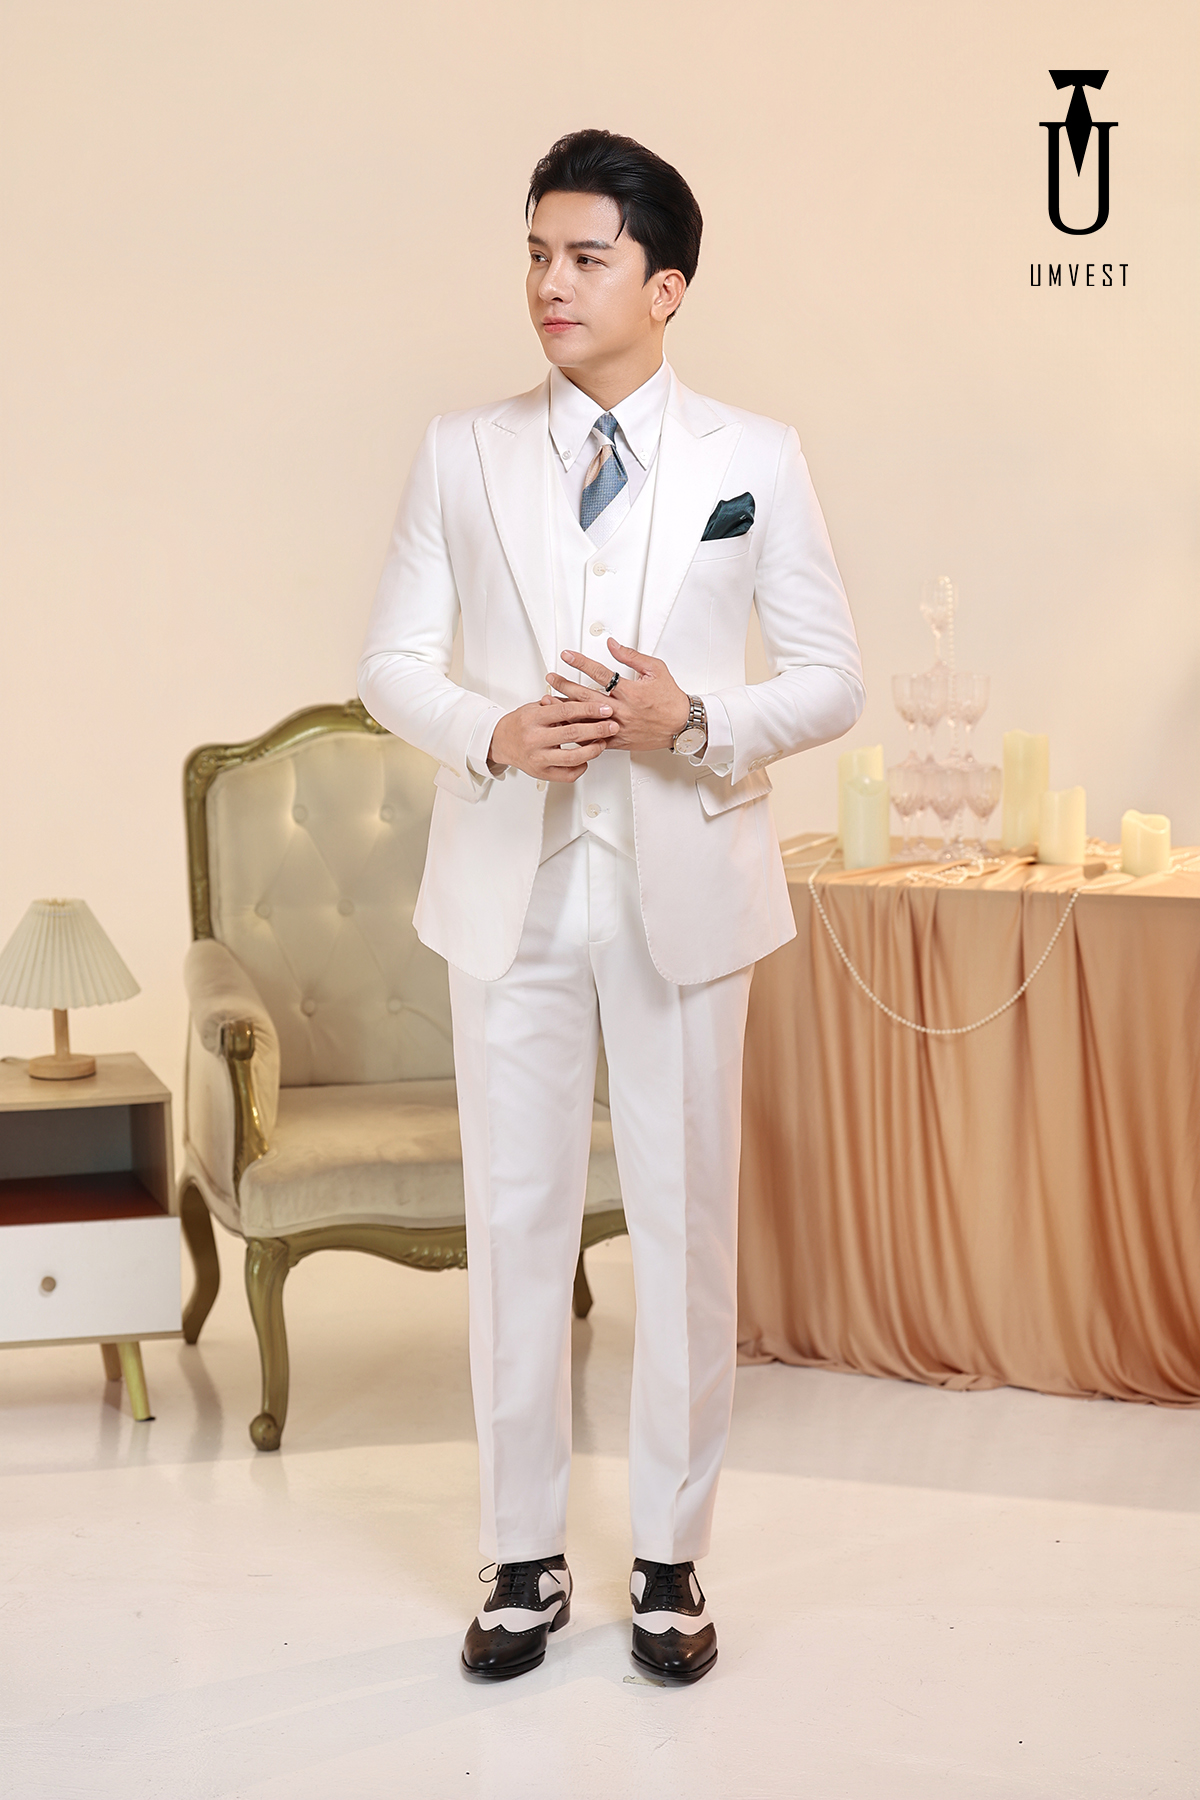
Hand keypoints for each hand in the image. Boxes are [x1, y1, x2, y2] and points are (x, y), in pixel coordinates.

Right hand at [488, 696, 618, 782]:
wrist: (500, 741)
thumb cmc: (520, 723)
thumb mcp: (536, 708)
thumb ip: (559, 706)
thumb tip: (587, 702)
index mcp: (533, 719)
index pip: (566, 711)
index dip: (589, 709)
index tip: (605, 708)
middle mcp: (534, 739)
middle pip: (572, 733)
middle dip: (597, 729)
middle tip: (612, 726)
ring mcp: (538, 758)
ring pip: (573, 757)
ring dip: (593, 750)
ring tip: (602, 743)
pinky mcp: (541, 774)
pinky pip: (568, 774)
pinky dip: (581, 767)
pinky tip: (586, 759)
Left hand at [545, 640, 690, 751]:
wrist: (682, 726)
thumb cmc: (671, 699)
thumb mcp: (656, 670)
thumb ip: (632, 656)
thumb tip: (613, 645)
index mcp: (630, 691)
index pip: (599, 673)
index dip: (580, 662)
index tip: (567, 655)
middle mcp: (622, 710)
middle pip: (585, 696)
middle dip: (564, 685)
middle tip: (551, 677)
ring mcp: (618, 727)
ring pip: (585, 719)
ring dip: (565, 709)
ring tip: (548, 702)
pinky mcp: (618, 740)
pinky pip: (594, 739)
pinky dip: (577, 734)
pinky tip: (564, 728)